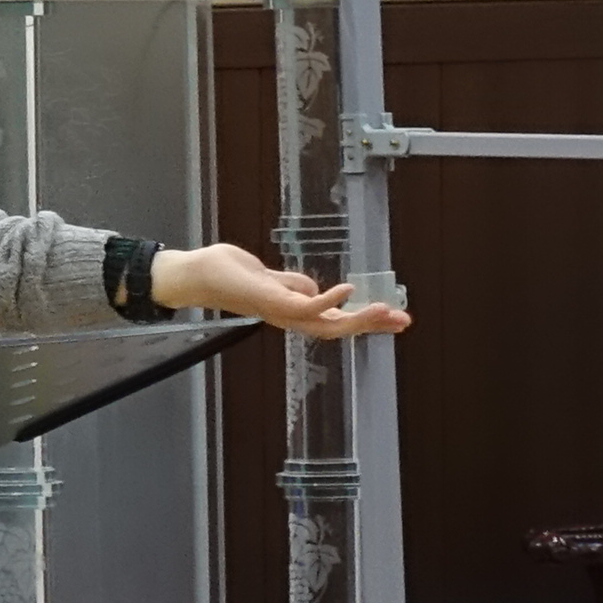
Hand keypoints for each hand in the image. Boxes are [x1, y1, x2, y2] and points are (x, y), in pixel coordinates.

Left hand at [150, 242, 408, 337]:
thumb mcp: (272, 278)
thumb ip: (294, 285)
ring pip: (328, 323)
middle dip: (373, 326)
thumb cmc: (231, 275)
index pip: (337, 321)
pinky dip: (329, 300)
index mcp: (295, 313)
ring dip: (359, 319)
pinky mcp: (272, 302)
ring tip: (386, 310)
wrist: (199, 274)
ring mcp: (283, 313)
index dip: (366, 321)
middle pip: (340, 328)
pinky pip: (307, 306)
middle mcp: (291, 318)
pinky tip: (349, 291)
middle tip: (403, 322)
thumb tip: (316, 289)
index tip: (395, 318)